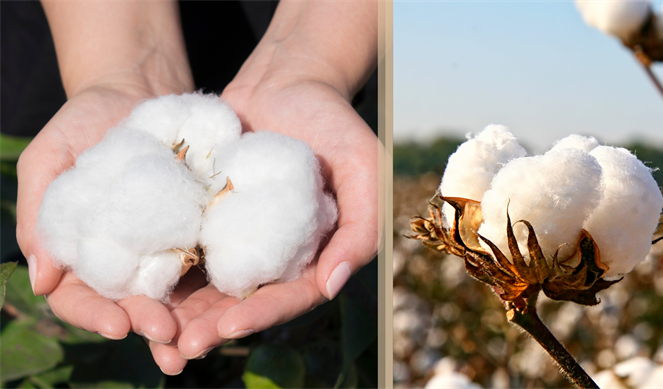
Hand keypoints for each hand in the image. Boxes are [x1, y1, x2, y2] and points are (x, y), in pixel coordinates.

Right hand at [16, 77, 196, 343]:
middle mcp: (125, 259)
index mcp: (81, 252)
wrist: (139, 91)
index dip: (94, 315)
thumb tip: (41, 279)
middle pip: (132, 304)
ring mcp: (166, 247)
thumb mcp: (50, 158)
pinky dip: (221, 284)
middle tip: (165, 333)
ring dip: (187, 321)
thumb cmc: (83, 121)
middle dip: (148, 324)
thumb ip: (39, 212)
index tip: (116, 324)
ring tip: (199, 338)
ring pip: (175, 295)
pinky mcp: (202, 230)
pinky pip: (212, 260)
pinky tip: (234, 298)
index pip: (80, 297)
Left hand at [144, 74, 379, 373]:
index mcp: (316, 252)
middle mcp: (275, 253)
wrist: (287, 81)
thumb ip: (361, 227)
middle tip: (180, 347)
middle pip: (244, 300)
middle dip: (213, 326)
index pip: (290, 295)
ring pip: (208, 283)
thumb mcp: (364, 166)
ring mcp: (237, 236)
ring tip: (152, 332)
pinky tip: (135, 285)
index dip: (262, 314)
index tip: (229, 327)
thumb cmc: (333, 121)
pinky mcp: (206, 215)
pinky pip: (184, 246)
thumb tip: (332, 285)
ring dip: (182, 311)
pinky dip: (162, 268)